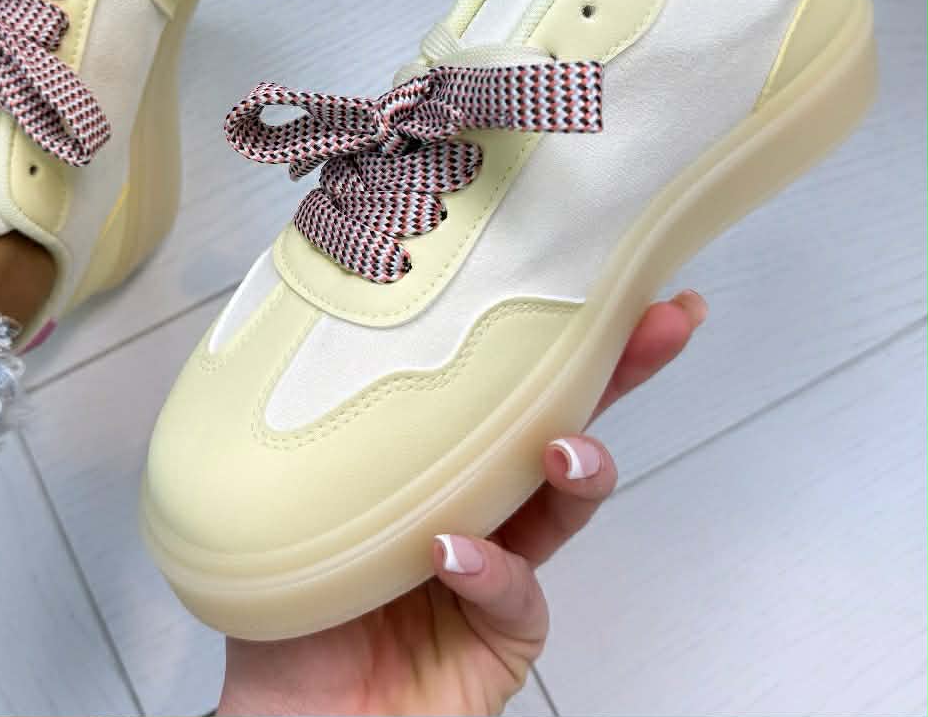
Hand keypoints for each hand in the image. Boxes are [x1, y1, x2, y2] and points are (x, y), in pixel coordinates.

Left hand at [217, 290, 706, 716]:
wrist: (286, 708)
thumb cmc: (286, 590)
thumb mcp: (300, 483)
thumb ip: (330, 415)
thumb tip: (325, 308)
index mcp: (431, 453)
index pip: (498, 380)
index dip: (544, 329)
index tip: (591, 272)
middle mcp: (477, 499)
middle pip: (560, 419)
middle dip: (619, 369)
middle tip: (659, 323)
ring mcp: (498, 565)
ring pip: (564, 502)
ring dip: (579, 467)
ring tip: (565, 452)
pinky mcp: (504, 633)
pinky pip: (516, 591)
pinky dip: (492, 570)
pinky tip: (453, 556)